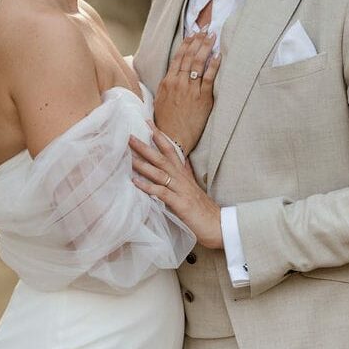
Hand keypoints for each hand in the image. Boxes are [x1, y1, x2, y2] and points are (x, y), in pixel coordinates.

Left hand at [130, 126, 223, 249]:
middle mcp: (182, 179)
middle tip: (129, 135)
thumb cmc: (204, 210)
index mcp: (184, 175)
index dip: (159, 136)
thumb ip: (186, 175)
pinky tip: (135, 182)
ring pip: (160, 173)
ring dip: (143, 164)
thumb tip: (182, 162)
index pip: (171, 150)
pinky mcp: (180, 204)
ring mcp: (181, 191)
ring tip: (128, 156)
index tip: (147, 123)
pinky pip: (161, 193)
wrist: (219, 225)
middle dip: (145, 146)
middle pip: (162, 158)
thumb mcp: (193, 189)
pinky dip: (147, 187)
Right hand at [152, 30, 220, 153]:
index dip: (186, 45)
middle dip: (198, 41)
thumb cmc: (166, 123)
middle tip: (206, 30)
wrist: (172, 139)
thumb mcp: (160, 101)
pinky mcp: (202, 99)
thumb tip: (172, 77)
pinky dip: (214, 66)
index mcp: (167, 82)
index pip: (178, 58)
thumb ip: (167, 87)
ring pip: (199, 64)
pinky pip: (209, 78)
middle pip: (189, 57)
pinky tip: (219, 56)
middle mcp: (178, 83)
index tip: (192, 35)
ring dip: (206, 48)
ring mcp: (190, 90)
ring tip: (212, 38)